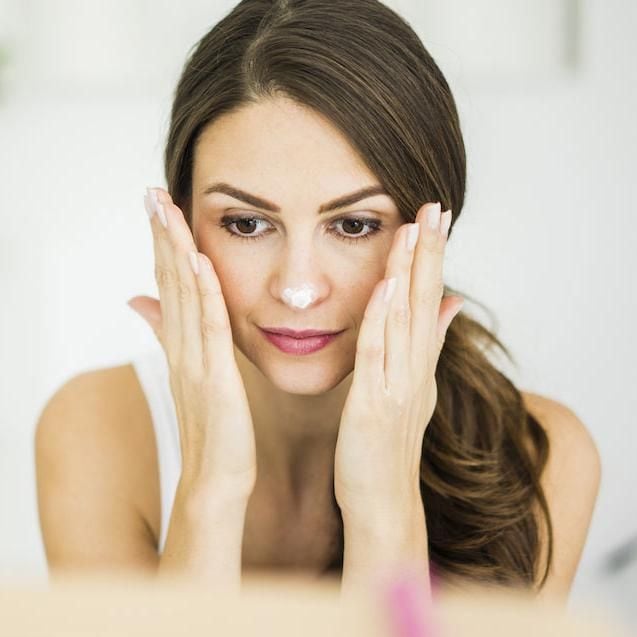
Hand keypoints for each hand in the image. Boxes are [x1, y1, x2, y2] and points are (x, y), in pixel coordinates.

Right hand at [127, 187, 256, 499]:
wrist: (216, 480)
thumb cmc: (212, 429)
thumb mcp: (189, 375)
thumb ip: (168, 336)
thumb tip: (140, 300)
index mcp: (181, 346)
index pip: (168, 285)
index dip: (161, 245)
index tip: (158, 206)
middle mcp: (182, 348)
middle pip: (169, 283)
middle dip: (161, 236)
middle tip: (152, 191)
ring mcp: (195, 363)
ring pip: (183, 297)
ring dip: (175, 252)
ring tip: (167, 210)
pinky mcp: (216, 380)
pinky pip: (209, 330)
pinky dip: (203, 296)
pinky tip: (199, 262)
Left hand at [334, 202, 462, 518]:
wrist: (382, 500)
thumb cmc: (388, 444)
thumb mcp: (416, 389)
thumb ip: (430, 346)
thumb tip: (450, 304)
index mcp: (419, 364)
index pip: (431, 300)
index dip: (434, 258)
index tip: (437, 217)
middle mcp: (415, 370)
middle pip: (425, 301)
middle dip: (430, 252)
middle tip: (435, 206)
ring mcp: (397, 387)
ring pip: (404, 320)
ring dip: (410, 273)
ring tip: (413, 229)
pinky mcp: (373, 406)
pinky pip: (377, 355)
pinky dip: (381, 320)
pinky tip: (385, 286)